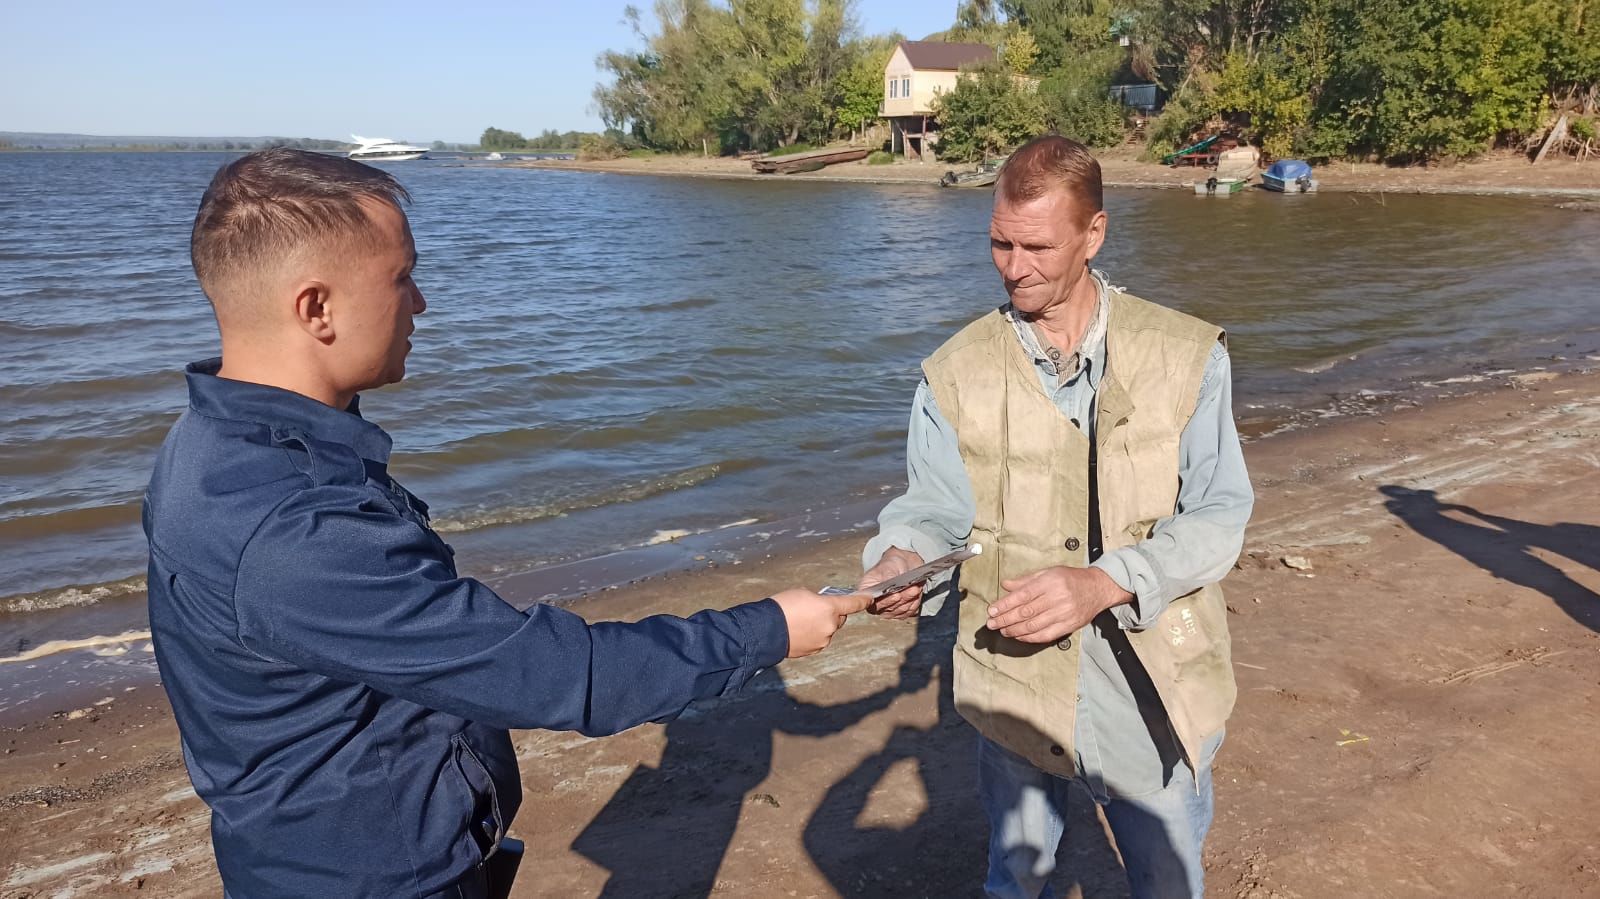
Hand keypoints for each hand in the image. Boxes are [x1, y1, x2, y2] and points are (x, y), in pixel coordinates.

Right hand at [772, 588, 871, 657]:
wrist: (766, 630)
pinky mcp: (814, 650)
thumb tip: (822, 608)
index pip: (852, 603)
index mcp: (830, 608)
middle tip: (813, 609)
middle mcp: (830, 626)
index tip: (869, 598)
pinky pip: (819, 640)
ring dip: (819, 625)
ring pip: (827, 630)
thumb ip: (820, 601)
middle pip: (838, 618)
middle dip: (830, 614)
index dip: (862, 600)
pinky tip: (798, 631)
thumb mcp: (804, 594)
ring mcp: (823, 640)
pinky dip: (812, 635)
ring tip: (800, 621)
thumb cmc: (782, 607)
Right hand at [858, 547, 924, 619]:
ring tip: (916, 588)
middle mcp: (875, 604)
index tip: (896, 595)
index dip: (885, 601)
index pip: (872, 603)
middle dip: (903, 598)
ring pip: (901, 611)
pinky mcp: (900, 612)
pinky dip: (915, 603)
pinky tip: (917, 594)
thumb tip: (890, 585)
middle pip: (889, 608)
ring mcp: (888, 610)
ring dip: (910, 599)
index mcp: (866, 592)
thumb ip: (887, 576)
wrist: (902, 566)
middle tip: (913, 588)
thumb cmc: (890, 565)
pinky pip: (909, 612)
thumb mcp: (887, 566)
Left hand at [986, 566, 1131, 643]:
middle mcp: (1057, 598)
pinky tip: (1019, 636)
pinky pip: (1046, 635)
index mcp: (1050, 582)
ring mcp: (1063, 613)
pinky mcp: (1069, 626)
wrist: (1098, 588)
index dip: (1005, 605)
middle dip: (1005, 619)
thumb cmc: (1071, 579)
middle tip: (991, 623)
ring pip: (1034, 626)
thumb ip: (1026, 580)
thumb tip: (1005, 585)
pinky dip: (1030, 638)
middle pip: (1025, 612)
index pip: (1022, 595)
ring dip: (1014, 630)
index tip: (992, 610)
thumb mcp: (1048, 572)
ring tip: (1003, 630)